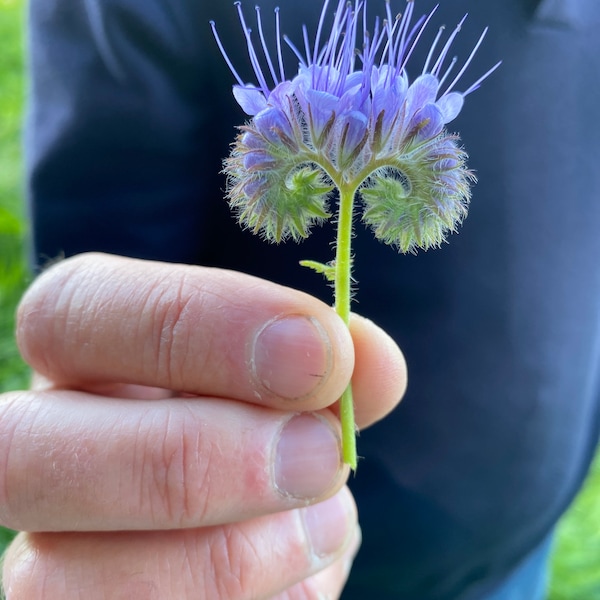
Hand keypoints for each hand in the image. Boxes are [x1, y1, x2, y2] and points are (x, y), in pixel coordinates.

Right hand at [0, 253, 405, 598]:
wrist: (269, 543)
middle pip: (22, 452)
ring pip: (58, 584)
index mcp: (90, 367)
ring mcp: (53, 564)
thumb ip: (332, 374)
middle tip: (321, 454)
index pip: (74, 311)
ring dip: (224, 559)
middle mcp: (47, 459)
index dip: (196, 320)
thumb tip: (368, 364)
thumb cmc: (279, 445)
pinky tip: (299, 581)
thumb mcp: (302, 398)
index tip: (320, 349)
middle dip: (189, 456)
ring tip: (324, 524)